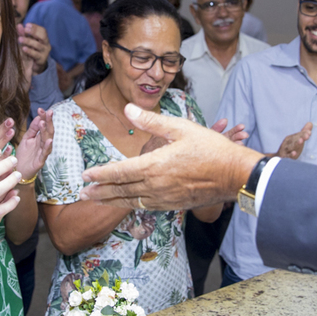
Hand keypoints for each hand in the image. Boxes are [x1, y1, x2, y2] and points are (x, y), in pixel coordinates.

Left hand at [14, 108, 53, 180]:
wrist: (18, 170)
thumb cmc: (23, 155)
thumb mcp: (27, 139)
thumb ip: (32, 129)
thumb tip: (38, 117)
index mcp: (40, 138)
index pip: (44, 125)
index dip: (43, 117)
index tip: (41, 109)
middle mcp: (43, 144)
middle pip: (48, 131)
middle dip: (48, 121)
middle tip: (48, 112)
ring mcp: (43, 152)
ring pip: (47, 140)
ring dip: (46, 131)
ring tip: (44, 123)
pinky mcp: (40, 161)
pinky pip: (45, 153)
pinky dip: (47, 147)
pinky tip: (49, 140)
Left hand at [17, 22, 50, 80]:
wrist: (33, 67)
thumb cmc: (31, 51)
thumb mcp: (27, 42)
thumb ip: (23, 34)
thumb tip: (18, 25)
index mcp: (44, 39)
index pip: (43, 30)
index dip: (35, 27)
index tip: (26, 25)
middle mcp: (46, 45)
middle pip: (43, 36)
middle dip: (34, 32)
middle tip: (25, 30)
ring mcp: (45, 53)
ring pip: (38, 45)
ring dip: (28, 41)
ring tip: (20, 39)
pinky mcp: (41, 60)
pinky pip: (36, 55)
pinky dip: (30, 51)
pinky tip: (24, 48)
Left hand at [81, 104, 262, 210]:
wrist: (235, 174)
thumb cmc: (211, 149)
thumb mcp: (181, 128)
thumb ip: (152, 121)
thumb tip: (129, 109)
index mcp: (154, 166)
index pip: (119, 172)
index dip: (100, 174)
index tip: (85, 176)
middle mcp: (156, 186)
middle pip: (121, 190)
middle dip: (99, 192)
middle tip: (81, 194)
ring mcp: (165, 198)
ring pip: (131, 201)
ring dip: (112, 201)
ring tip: (96, 201)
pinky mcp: (174, 204)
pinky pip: (146, 207)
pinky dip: (132, 205)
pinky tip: (127, 203)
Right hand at [276, 122, 311, 158]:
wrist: (277, 158)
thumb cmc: (290, 148)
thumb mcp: (296, 140)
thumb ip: (303, 132)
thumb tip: (310, 123)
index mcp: (290, 138)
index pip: (298, 135)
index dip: (303, 133)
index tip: (309, 132)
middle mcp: (287, 143)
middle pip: (294, 139)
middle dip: (301, 137)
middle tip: (307, 136)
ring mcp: (285, 150)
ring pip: (291, 146)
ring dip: (296, 144)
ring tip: (301, 141)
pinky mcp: (284, 157)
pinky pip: (287, 156)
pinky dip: (290, 155)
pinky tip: (294, 153)